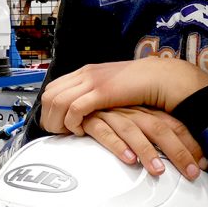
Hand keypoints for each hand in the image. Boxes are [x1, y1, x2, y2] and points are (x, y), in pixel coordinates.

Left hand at [40, 58, 207, 135]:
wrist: (159, 78)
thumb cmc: (138, 88)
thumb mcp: (109, 89)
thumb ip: (94, 95)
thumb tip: (80, 111)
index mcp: (84, 72)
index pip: (51, 89)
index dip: (49, 110)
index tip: (56, 125)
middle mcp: (84, 74)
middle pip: (49, 96)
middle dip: (49, 118)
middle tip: (58, 133)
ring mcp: (91, 81)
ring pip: (57, 102)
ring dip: (58, 122)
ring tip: (69, 134)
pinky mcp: (101, 92)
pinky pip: (74, 109)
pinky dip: (73, 123)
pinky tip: (82, 131)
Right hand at [83, 107, 207, 179]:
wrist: (74, 99)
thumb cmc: (107, 114)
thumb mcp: (134, 121)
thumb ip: (152, 136)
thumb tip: (178, 157)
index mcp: (146, 111)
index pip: (174, 125)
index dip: (190, 144)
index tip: (202, 163)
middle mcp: (132, 111)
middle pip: (160, 129)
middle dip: (178, 152)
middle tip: (191, 172)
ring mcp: (113, 114)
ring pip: (134, 131)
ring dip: (148, 152)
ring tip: (158, 171)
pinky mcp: (92, 119)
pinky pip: (105, 132)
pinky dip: (117, 145)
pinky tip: (127, 158)